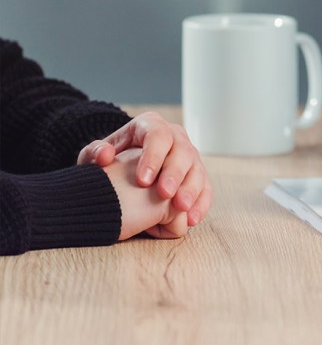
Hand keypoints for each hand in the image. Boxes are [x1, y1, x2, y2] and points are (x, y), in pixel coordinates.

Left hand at [77, 112, 211, 226]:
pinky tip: (191, 219)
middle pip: (183, 151)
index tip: (142, 181)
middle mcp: (175, 138)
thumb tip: (105, 155)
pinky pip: (205, 188)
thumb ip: (94, 152)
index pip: (158, 135)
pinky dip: (201, 203)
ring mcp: (189, 156)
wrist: (121, 172)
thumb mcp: (94, 156)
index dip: (153, 156)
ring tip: (181, 208)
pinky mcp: (197, 176)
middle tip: (165, 194)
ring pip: (197, 169)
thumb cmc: (109, 163)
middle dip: (175, 173)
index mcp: (151, 126)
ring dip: (191, 189)